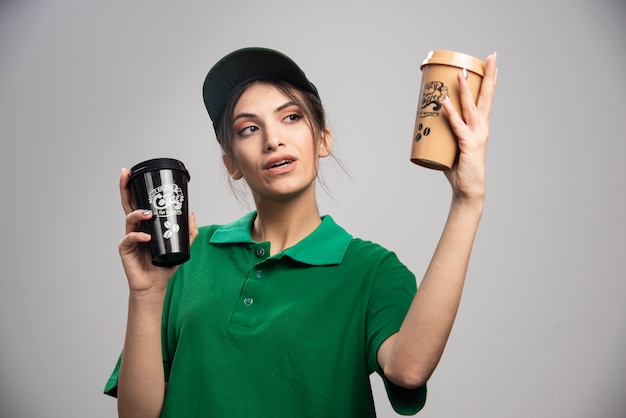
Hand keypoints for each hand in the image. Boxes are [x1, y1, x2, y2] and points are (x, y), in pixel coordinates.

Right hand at [117, 169, 197, 294]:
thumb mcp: (181, 247)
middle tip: (125, 175)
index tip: (131, 173)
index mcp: (146, 224)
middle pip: (128, 204)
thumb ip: (188, 232)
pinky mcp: (126, 250)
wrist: (156, 284)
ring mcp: (130, 237)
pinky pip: (129, 239)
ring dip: (138, 214)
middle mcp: (135, 228)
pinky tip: (146, 237)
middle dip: (125, 188)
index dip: (133, 188)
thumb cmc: (164, 266)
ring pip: (129, 219)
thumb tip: (192, 214)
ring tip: (149, 214)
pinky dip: (138, 236)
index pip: (138, 202)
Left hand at [442, 53, 497, 201]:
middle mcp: (482, 128)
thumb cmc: (460, 168)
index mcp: (480, 126)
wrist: (468, 189)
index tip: (492, 63)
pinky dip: (450, 113)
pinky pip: (457, 125)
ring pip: (470, 107)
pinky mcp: (468, 145)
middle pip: (485, 97)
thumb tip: (430, 118)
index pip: (486, 99)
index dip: (490, 81)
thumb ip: (446, 131)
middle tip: (492, 56)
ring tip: (460, 73)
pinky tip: (445, 103)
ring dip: (464, 89)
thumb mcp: (454, 145)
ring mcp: (476, 135)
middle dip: (488, 75)